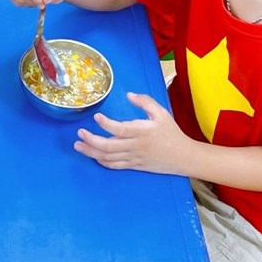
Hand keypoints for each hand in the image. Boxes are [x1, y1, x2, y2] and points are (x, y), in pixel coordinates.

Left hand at [74, 93, 188, 173]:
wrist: (183, 157)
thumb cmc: (171, 132)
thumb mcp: (161, 113)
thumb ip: (145, 102)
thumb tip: (128, 95)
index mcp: (142, 131)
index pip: (120, 129)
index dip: (106, 124)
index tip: (96, 116)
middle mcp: (136, 146)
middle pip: (109, 146)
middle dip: (91, 140)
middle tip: (79, 133)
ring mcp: (134, 158)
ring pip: (108, 158)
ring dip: (91, 152)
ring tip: (78, 145)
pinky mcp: (134, 166)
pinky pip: (115, 166)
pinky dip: (102, 161)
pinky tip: (94, 156)